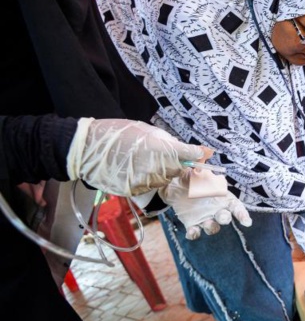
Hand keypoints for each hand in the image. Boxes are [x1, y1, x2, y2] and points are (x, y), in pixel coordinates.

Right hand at [66, 118, 204, 196]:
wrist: (86, 149)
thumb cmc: (116, 134)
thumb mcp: (146, 130)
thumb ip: (170, 142)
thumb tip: (193, 150)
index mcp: (158, 149)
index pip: (188, 155)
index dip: (197, 154)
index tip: (202, 154)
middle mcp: (154, 168)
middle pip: (177, 170)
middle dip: (175, 163)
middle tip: (163, 155)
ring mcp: (144, 181)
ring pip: (164, 180)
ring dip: (161, 172)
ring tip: (144, 160)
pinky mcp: (134, 191)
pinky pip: (149, 186)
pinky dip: (147, 179)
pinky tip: (135, 169)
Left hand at [158, 169, 251, 239]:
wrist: (171, 184)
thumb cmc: (188, 175)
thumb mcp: (195, 166)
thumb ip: (201, 160)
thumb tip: (207, 150)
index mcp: (221, 195)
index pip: (235, 206)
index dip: (242, 214)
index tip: (246, 222)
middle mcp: (215, 208)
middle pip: (225, 217)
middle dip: (225, 218)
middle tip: (222, 217)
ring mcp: (204, 217)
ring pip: (212, 227)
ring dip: (212, 227)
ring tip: (207, 223)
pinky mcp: (191, 223)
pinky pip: (195, 232)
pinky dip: (195, 234)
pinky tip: (192, 231)